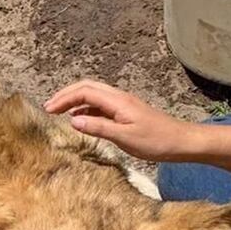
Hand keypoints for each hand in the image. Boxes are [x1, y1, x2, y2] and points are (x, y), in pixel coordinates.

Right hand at [44, 80, 197, 160]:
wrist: (182, 142)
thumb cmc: (157, 141)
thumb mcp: (125, 138)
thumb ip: (98, 128)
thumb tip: (73, 120)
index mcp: (117, 101)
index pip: (84, 92)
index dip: (64, 99)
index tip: (48, 110)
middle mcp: (118, 98)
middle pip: (86, 87)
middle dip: (65, 94)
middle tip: (48, 107)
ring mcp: (122, 104)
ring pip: (93, 94)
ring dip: (74, 100)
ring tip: (59, 112)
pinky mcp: (125, 112)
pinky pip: (100, 105)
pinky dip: (85, 108)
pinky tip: (80, 120)